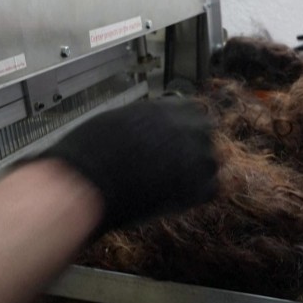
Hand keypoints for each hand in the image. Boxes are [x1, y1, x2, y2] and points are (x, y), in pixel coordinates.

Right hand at [34, 98, 217, 228]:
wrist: (93, 179)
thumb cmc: (95, 147)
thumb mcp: (125, 116)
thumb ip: (149, 121)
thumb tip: (151, 128)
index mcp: (176, 106)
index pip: (194, 114)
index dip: (181, 130)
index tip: (170, 142)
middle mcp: (195, 127)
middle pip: (203, 137)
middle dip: (189, 150)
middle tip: (166, 166)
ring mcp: (202, 156)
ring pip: (207, 164)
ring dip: (192, 173)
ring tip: (163, 183)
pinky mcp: (201, 187)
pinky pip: (209, 190)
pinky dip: (193, 196)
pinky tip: (170, 197)